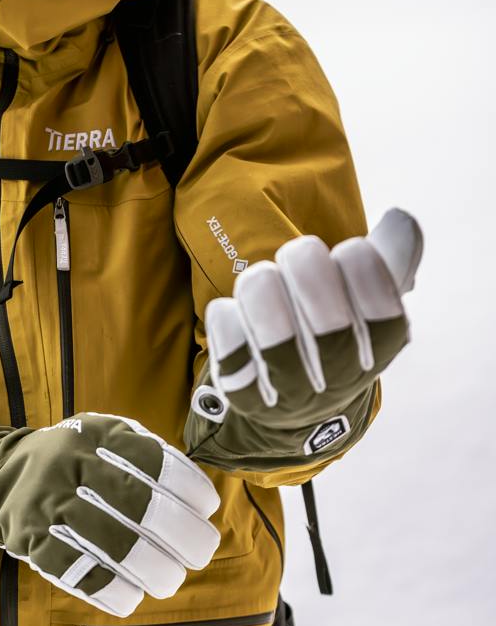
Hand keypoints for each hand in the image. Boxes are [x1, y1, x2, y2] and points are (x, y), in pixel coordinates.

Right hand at [0, 413, 220, 615]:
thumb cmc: (72, 461)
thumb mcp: (101, 436)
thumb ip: (143, 453)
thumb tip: (198, 495)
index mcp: (97, 435)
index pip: (155, 462)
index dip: (189, 490)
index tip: (206, 511)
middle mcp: (72, 464)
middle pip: (141, 506)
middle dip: (182, 535)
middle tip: (199, 553)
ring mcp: (50, 503)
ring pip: (113, 543)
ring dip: (152, 569)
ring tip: (169, 580)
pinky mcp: (32, 538)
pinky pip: (78, 570)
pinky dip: (111, 590)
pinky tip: (131, 597)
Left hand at [196, 209, 422, 451]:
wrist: (293, 407)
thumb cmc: (333, 334)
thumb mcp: (369, 302)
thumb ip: (388, 259)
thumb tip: (401, 219)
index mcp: (380, 346)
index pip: (380, 303)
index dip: (360, 262)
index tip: (348, 252)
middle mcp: (340, 375)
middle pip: (324, 311)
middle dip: (304, 264)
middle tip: (297, 256)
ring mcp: (290, 390)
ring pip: (271, 324)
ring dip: (261, 285)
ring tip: (260, 280)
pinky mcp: (244, 394)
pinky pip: (227, 341)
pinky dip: (225, 316)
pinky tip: (233, 313)